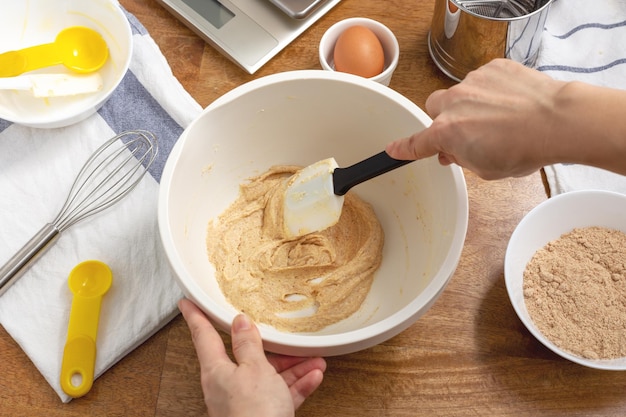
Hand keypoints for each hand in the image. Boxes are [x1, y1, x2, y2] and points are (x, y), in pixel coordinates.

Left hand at [178, 298, 326, 416]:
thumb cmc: (254, 413)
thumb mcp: (254, 369)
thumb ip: (248, 345)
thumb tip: (240, 323)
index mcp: (216, 370)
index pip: (203, 336)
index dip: (195, 316)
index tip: (187, 303)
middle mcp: (227, 385)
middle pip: (247, 356)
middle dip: (271, 346)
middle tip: (283, 335)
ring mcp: (245, 402)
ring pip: (269, 376)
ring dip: (293, 366)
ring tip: (314, 358)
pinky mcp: (264, 415)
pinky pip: (281, 395)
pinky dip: (298, 385)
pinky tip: (314, 376)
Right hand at [386, 59, 565, 178]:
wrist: (557, 121)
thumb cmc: (524, 149)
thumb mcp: (487, 169)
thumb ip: (462, 158)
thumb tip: (453, 151)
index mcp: (447, 133)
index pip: (416, 143)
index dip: (403, 149)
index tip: (393, 150)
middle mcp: (453, 104)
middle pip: (434, 108)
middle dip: (445, 119)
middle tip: (467, 131)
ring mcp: (473, 82)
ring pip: (460, 93)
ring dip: (471, 104)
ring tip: (500, 118)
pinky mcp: (494, 67)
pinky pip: (483, 79)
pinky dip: (492, 90)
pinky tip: (510, 103)